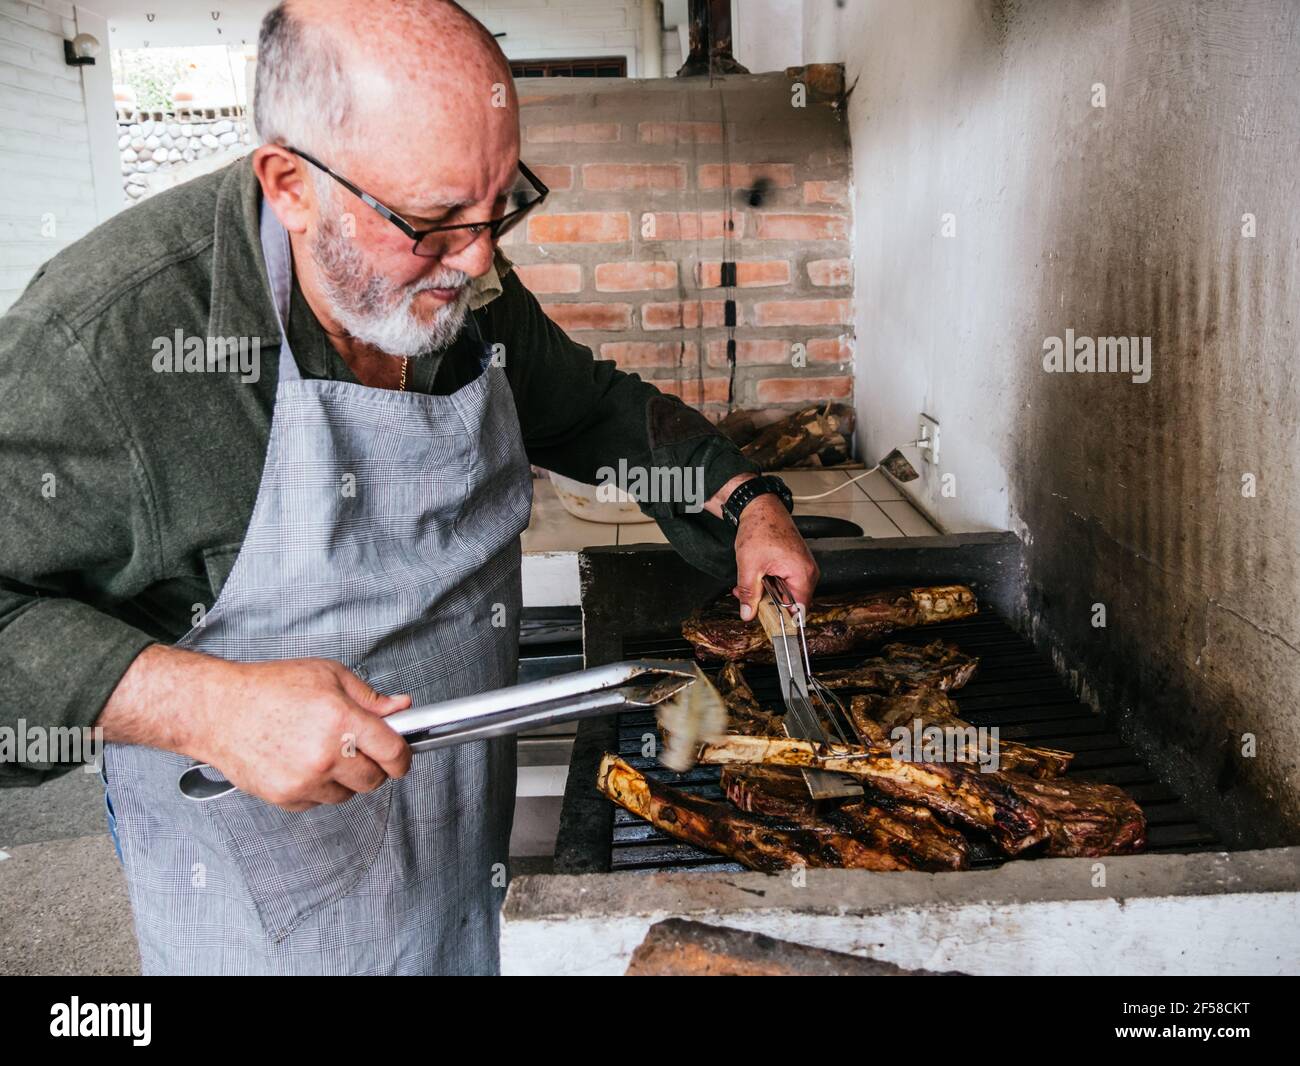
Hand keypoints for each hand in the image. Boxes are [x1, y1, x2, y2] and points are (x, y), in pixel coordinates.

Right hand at [197, 658, 413, 809]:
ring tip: (320, 749)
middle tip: (356, 746)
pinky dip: (316, 787)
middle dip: (371, 764)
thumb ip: (370, 697)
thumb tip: (400, 708)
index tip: (401, 757)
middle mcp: (325, 755)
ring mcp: (305, 781)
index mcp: (342, 721)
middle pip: (374, 780)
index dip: (403, 757)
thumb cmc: (267, 688)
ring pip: (346, 794)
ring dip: (342, 777)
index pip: (394, 754)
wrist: (217, 710)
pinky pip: (318, 801)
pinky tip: (300, 761)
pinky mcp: (286, 798)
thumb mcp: (328, 675)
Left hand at [731, 494, 819, 621]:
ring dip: (765, 592)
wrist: (760, 506)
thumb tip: (748, 614)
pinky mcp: (795, 563)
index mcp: (802, 574)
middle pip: (791, 603)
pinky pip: (784, 581)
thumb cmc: (760, 528)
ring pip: (785, 592)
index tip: (767, 623)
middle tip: (748, 599)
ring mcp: (803, 567)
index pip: (799, 611)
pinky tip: (755, 577)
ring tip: (747, 585)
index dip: (782, 620)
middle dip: (767, 604)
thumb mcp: (750, 566)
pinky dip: (769, 582)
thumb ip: (749, 593)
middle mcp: (808, 572)